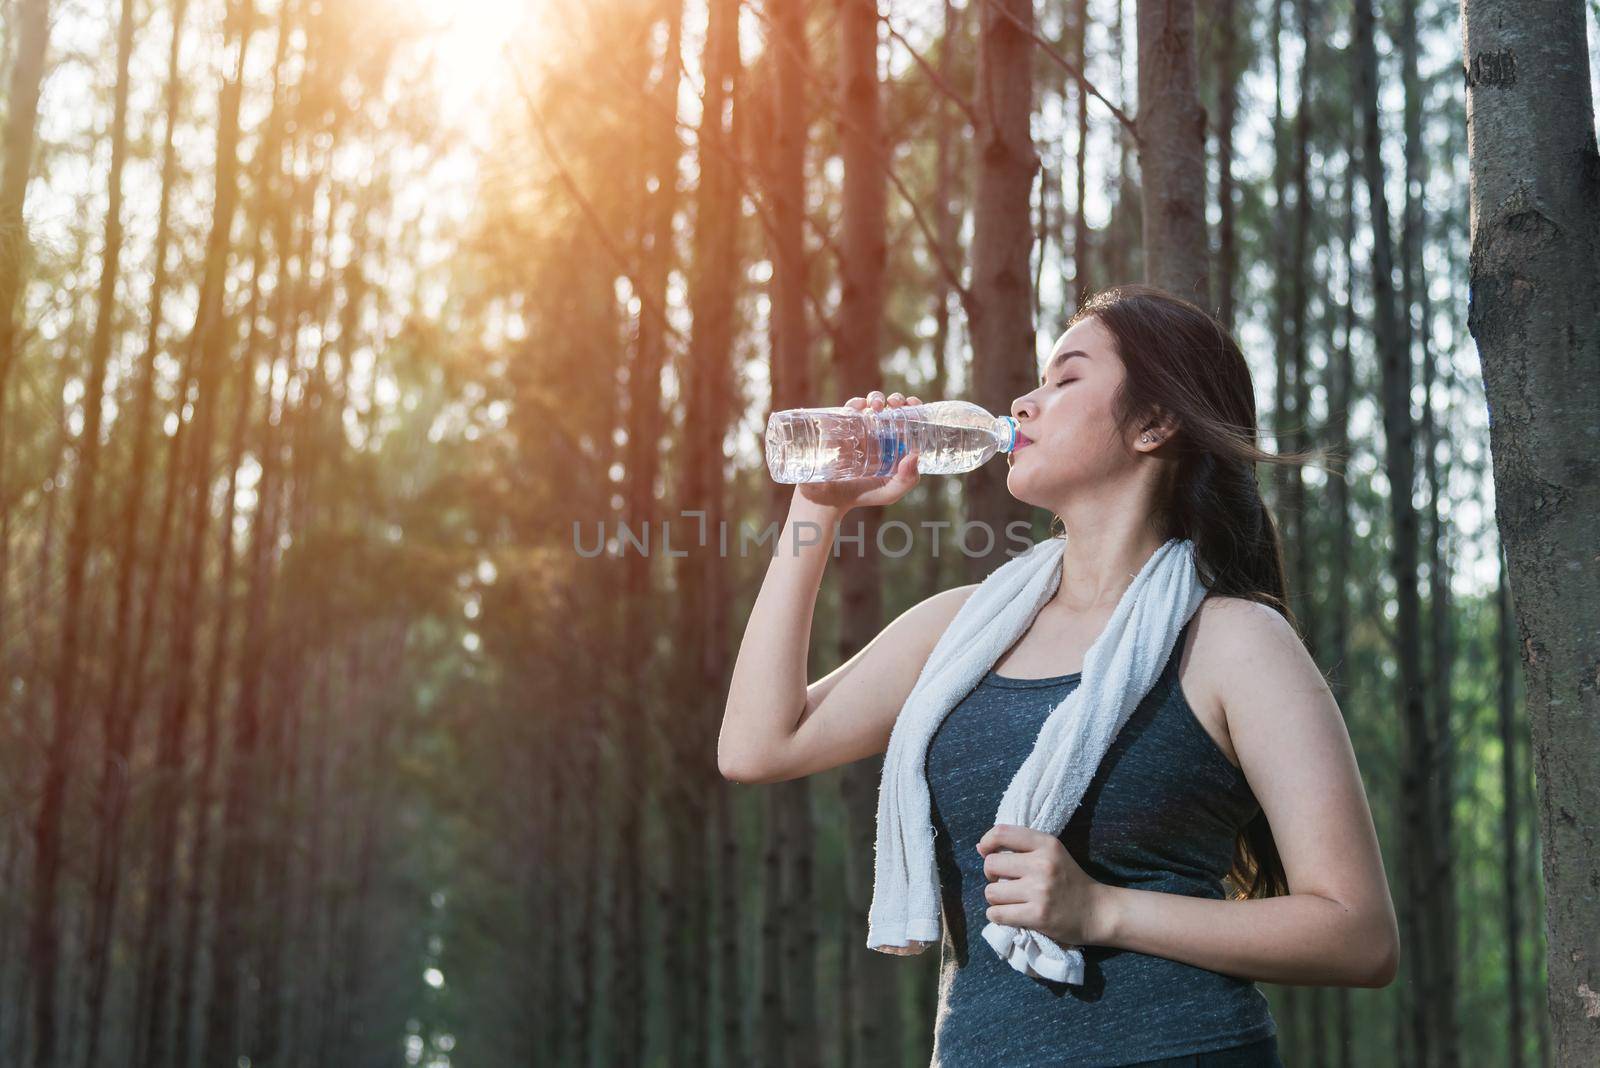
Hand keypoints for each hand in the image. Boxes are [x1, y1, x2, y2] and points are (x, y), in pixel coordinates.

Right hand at [794, 390, 923, 512]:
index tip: (914, 405)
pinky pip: (845, 410)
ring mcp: (855, 429)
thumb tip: (914, 454)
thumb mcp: (890, 492)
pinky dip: (853, 404)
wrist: (827, 501)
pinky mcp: (837, 430)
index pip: (905, 418)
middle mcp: (874, 432)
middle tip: (896, 404)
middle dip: (895, 399)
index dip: (912, 407)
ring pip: (867, 403)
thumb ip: (907, 479)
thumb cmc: (860, 496)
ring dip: (875, 397)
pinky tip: (859, 406)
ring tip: (877, 407)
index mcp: (891, 442)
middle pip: (888, 407)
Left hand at [977, 823, 1110, 946]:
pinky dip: (997, 916)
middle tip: (1003, 882)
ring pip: (991, 892)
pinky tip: (1008, 914)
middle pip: (991, 864)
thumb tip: (979, 848)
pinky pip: (997, 914)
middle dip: (991, 875)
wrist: (1097, 911)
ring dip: (995, 899)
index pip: (1001, 832)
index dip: (987, 842)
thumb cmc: (1069, 880)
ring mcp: (1040, 891)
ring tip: (1009, 900)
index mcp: (1046, 844)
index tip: (987, 853)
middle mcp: (1042, 864)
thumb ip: (1020, 847)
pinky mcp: (1038, 916)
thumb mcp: (1051, 853)